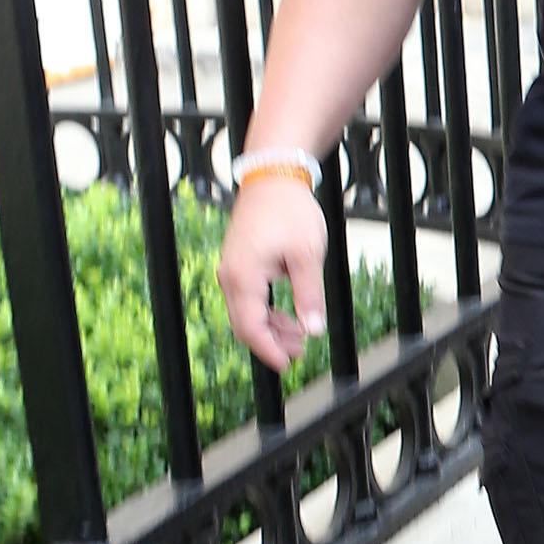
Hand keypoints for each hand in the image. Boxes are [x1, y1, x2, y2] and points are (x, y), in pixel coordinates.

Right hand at [219, 175, 329, 370]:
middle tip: (302, 351)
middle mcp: (230, 276)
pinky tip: (290, 316)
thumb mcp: (307, 255)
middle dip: (272, 342)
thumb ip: (309, 295)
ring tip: (301, 335)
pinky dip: (267, 311)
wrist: (273, 178)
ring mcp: (232, 270)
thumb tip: (313, 329)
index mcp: (244, 277)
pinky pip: (248, 298)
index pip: (250, 327)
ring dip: (271, 327)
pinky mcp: (239, 264)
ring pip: (246, 313)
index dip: (269, 350)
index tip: (288, 364)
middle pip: (245, 324)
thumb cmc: (290, 212)